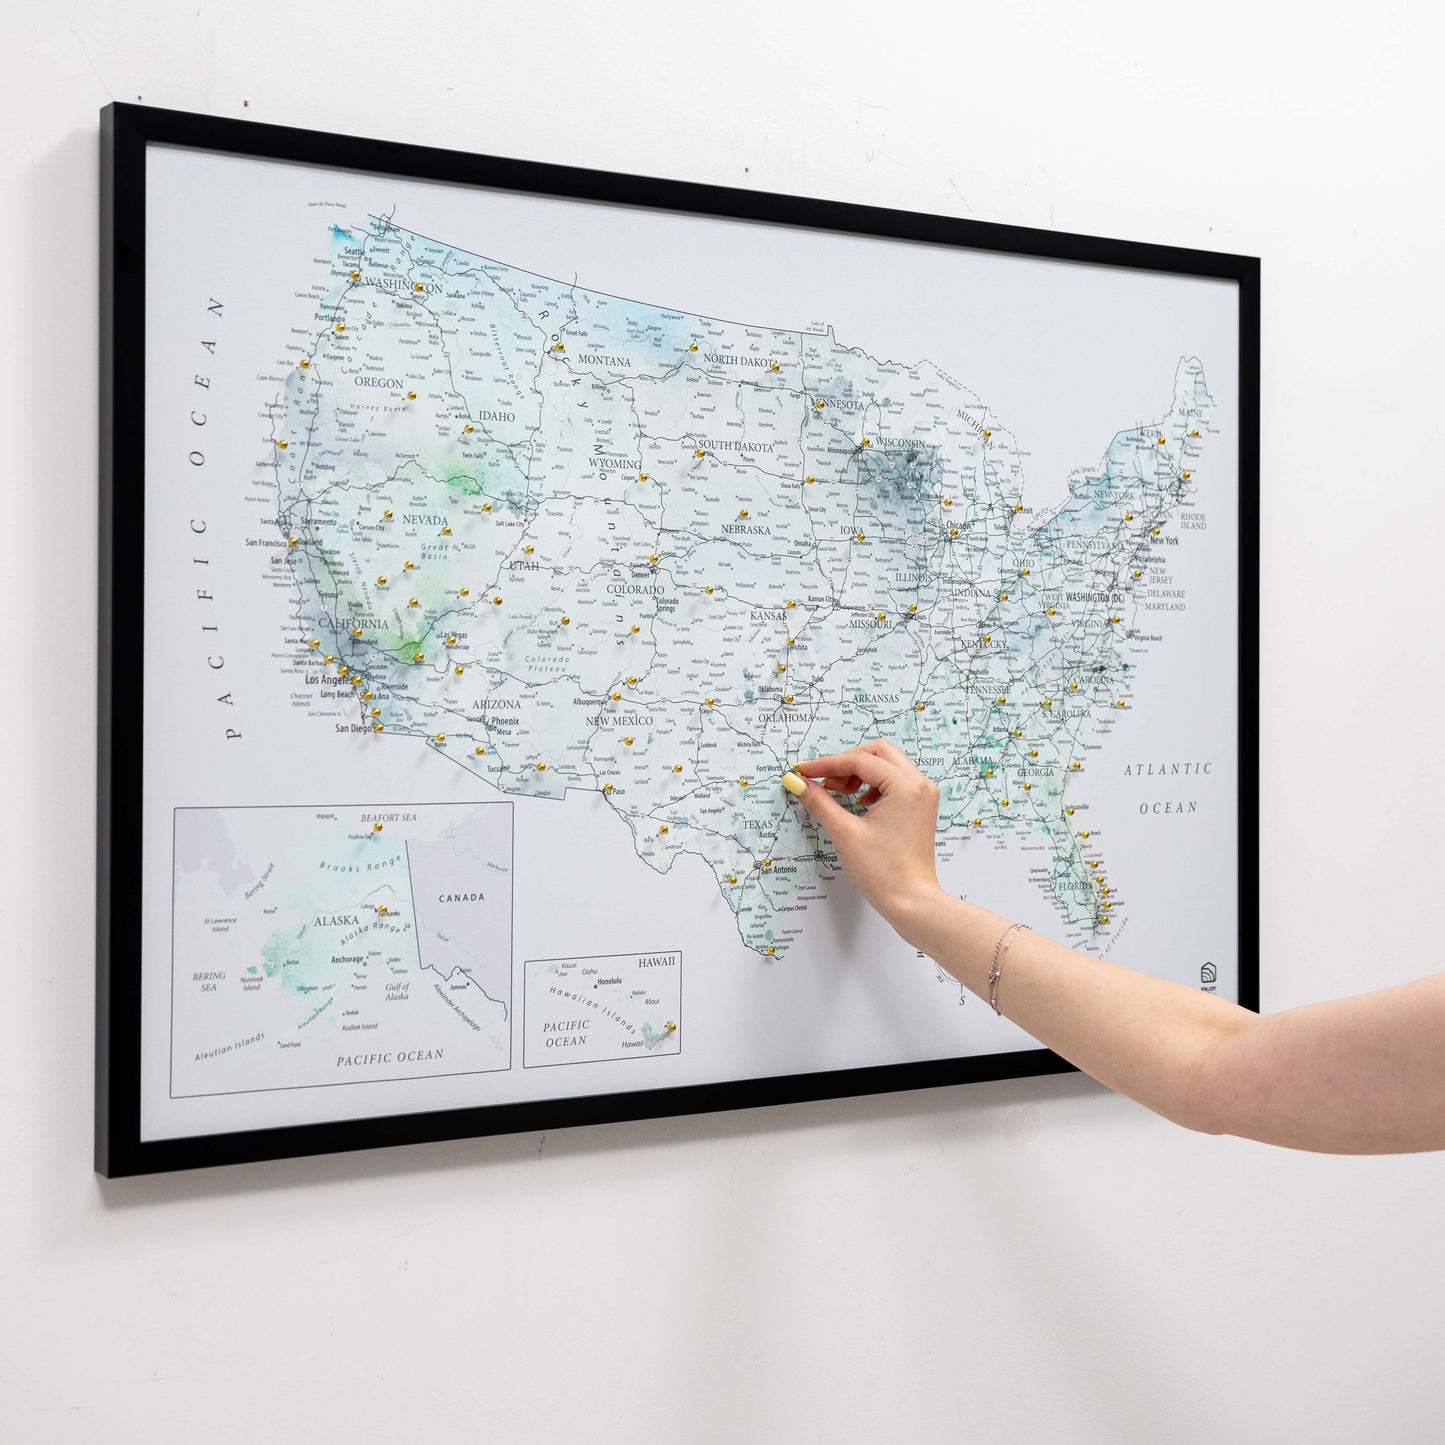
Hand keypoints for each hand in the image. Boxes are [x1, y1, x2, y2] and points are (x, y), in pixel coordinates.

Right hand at [788, 738, 943, 935]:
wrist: (911, 901)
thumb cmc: (884, 873)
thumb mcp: (845, 833)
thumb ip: (819, 802)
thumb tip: (797, 782)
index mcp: (906, 786)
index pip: (860, 761)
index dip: (827, 764)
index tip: (803, 771)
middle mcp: (919, 784)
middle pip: (878, 752)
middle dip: (846, 762)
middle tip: (824, 781)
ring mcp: (922, 795)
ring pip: (887, 764)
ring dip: (860, 772)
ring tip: (839, 792)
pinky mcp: (920, 806)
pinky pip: (894, 781)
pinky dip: (872, 784)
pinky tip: (858, 802)